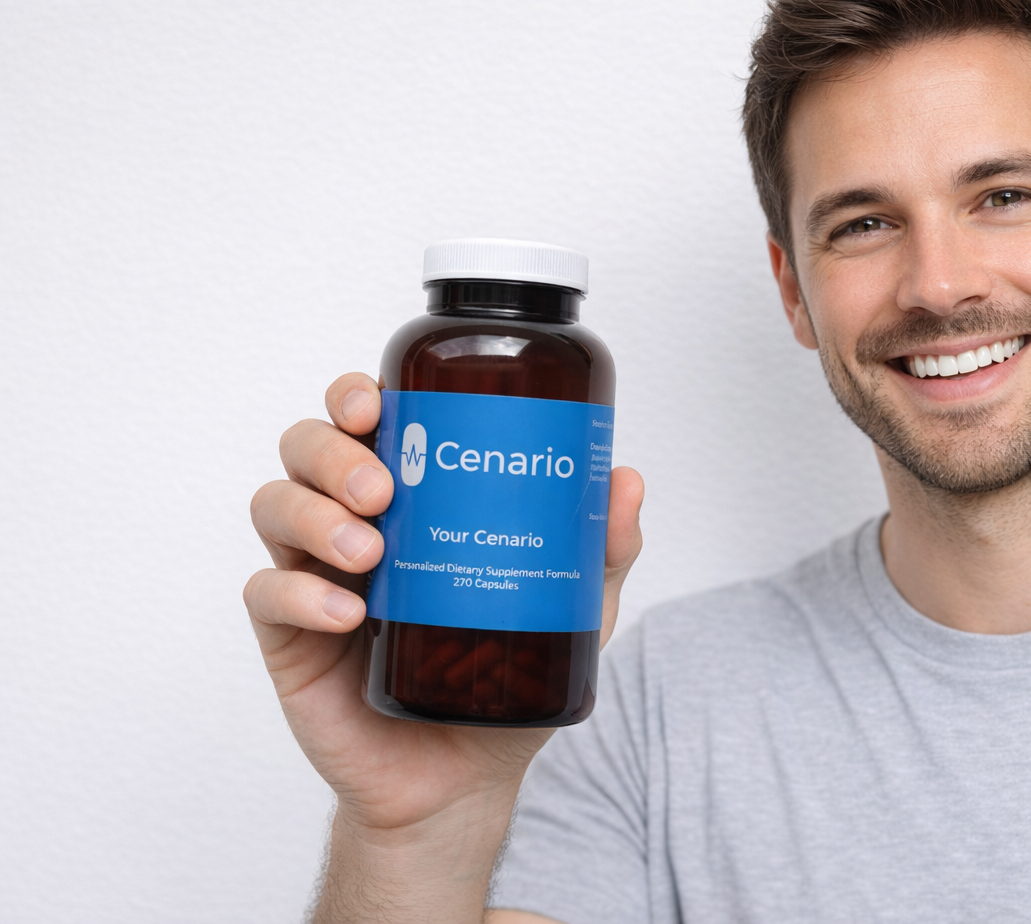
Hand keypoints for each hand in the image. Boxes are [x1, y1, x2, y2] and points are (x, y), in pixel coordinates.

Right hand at [245, 372, 642, 920]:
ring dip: (314, 514)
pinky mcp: (287, 635)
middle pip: (307, 447)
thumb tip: (626, 479)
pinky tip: (345, 613)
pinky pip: (265, 592)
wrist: (465, 776)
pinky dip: (298, 592)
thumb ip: (599, 549)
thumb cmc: (506, 676)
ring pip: (274, 504)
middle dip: (334, 451)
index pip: (365, 418)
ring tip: (370, 554)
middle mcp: (352, 520)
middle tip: (383, 490)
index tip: (384, 399)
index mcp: (409, 496)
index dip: (358, 393)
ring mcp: (314, 574)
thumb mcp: (569, 607)